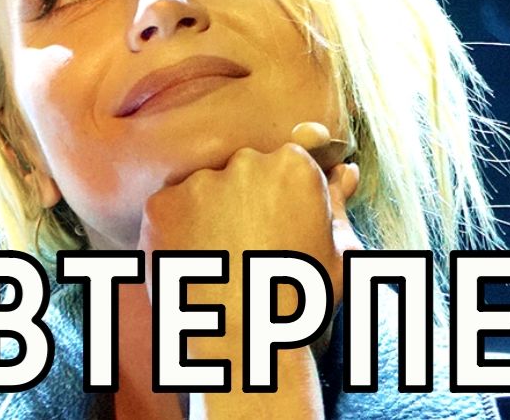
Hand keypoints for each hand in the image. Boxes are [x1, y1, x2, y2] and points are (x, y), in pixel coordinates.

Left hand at [138, 122, 360, 358]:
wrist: (247, 346)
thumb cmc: (303, 301)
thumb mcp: (337, 251)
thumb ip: (338, 202)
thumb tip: (347, 170)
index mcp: (293, 166)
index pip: (284, 166)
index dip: (281, 201)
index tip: (279, 233)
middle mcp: (245, 162)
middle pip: (242, 172)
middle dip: (244, 202)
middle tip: (249, 250)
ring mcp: (199, 183)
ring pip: (203, 189)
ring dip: (208, 215)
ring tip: (221, 261)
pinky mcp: (161, 206)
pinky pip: (168, 209)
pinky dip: (176, 231)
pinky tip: (194, 262)